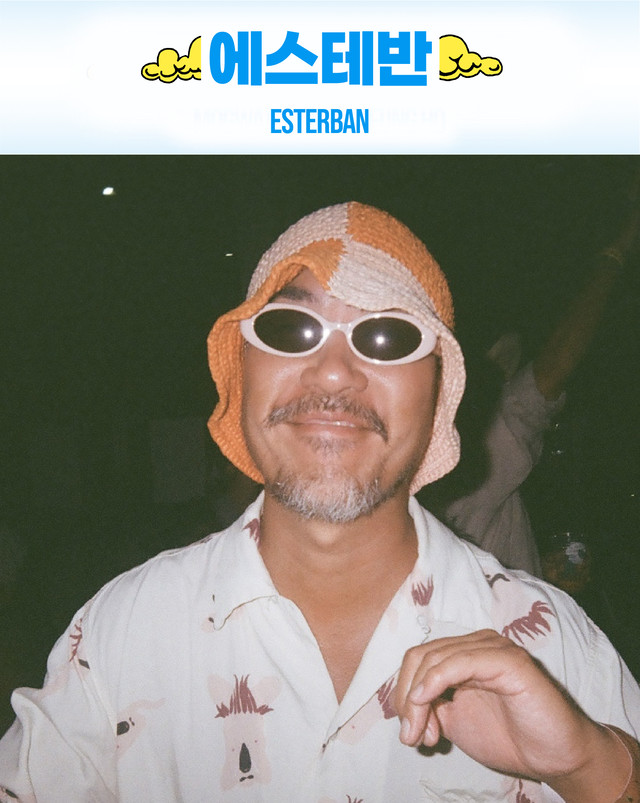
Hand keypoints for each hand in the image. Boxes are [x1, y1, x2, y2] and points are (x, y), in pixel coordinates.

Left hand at [395, 629, 630, 800]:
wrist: (555, 756)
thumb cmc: (510, 737)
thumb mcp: (455, 722)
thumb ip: (429, 707)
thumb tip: (405, 706)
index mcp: (463, 654)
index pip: (417, 659)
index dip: (403, 694)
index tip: (412, 734)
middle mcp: (476, 644)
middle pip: (421, 656)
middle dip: (407, 698)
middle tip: (413, 736)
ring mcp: (493, 648)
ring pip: (435, 659)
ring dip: (418, 700)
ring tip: (426, 734)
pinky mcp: (508, 660)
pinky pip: (460, 662)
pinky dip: (435, 682)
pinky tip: (427, 702)